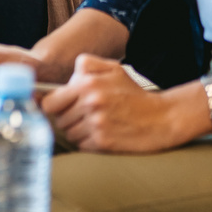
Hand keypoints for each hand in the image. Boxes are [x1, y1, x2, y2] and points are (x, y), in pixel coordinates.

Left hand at [42, 53, 201, 153]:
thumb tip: (59, 79)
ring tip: (98, 125)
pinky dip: (89, 143)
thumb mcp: (112, 69)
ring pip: (70, 133)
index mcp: (87, 84)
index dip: (53, 106)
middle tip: (87, 116)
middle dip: (69, 118)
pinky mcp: (103, 143)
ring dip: (79, 132)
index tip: (60, 108)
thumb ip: (85, 65)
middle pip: (59, 120)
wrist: (163, 117)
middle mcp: (90, 103)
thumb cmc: (134, 93)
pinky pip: (82, 145)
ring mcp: (96, 124)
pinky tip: (103, 135)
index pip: (49, 102)